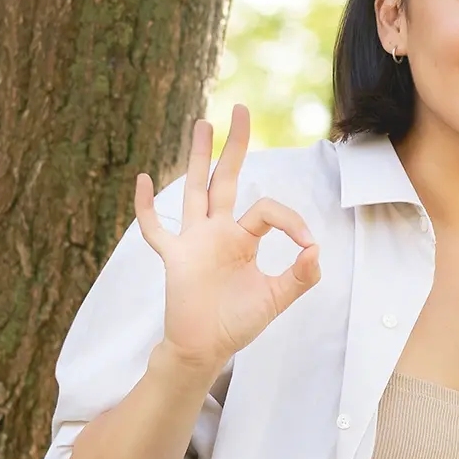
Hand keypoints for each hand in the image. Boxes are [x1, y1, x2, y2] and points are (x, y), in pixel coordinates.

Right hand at [133, 104, 321, 370]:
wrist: (205, 348)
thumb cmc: (237, 322)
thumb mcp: (276, 298)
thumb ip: (301, 276)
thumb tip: (315, 249)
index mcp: (243, 237)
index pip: (266, 209)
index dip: (291, 221)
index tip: (307, 245)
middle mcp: (217, 231)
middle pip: (226, 178)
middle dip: (234, 146)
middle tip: (241, 109)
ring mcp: (192, 241)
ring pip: (194, 190)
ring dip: (199, 157)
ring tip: (203, 123)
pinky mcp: (173, 258)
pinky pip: (155, 229)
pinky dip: (146, 208)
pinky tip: (143, 179)